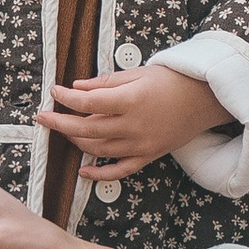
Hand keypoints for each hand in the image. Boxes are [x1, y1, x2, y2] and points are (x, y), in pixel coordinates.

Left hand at [37, 62, 227, 173]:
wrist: (206, 98)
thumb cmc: (172, 80)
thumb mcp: (138, 74)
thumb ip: (105, 83)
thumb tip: (77, 88)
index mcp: (130, 101)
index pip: (87, 103)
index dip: (66, 99)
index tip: (53, 91)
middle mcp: (133, 126)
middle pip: (86, 129)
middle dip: (60, 123)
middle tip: (42, 116)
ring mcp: (141, 144)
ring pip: (98, 150)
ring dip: (76, 141)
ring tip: (64, 131)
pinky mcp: (148, 156)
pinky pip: (120, 170)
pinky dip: (100, 174)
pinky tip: (83, 171)